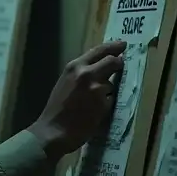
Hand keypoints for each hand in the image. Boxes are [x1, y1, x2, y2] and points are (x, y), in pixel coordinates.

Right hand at [29, 40, 126, 157]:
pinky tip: (94, 112)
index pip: (99, 51)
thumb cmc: (56, 109)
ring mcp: (97, 89)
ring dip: (108, 91)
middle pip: (113, 61)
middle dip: (119, 64)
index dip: (113, 46)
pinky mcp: (104, 104)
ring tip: (93, 102)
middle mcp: (87, 74)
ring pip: (111, 84)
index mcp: (74, 66)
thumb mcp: (65, 82)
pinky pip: (110, 100)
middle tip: (121, 65)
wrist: (53, 131)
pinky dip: (106, 105)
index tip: (122, 44)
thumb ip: (80, 73)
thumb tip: (97, 67)